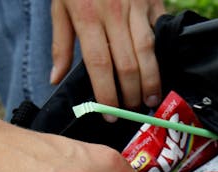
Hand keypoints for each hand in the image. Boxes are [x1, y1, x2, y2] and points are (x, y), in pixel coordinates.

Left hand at [50, 0, 164, 110]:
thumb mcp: (59, 6)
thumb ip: (60, 45)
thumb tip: (55, 79)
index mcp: (87, 17)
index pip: (100, 65)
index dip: (107, 94)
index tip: (109, 114)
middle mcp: (114, 14)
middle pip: (128, 64)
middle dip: (132, 93)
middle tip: (133, 111)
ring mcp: (136, 7)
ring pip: (148, 52)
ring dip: (151, 80)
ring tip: (151, 99)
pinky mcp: (153, 1)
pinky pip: (160, 32)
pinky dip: (162, 54)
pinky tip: (161, 71)